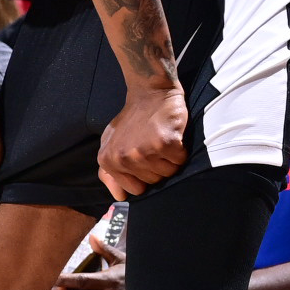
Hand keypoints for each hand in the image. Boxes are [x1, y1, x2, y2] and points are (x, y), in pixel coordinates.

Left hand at [98, 83, 188, 199]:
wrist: (150, 92)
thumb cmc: (132, 119)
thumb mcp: (111, 143)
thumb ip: (109, 172)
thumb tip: (119, 197)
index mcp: (108, 160)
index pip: (136, 190)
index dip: (144, 177)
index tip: (144, 158)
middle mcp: (124, 158)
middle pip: (154, 182)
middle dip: (157, 167)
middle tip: (152, 145)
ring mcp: (144, 151)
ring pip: (168, 173)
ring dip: (170, 159)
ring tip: (161, 140)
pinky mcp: (165, 143)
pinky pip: (180, 160)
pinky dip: (180, 150)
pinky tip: (171, 136)